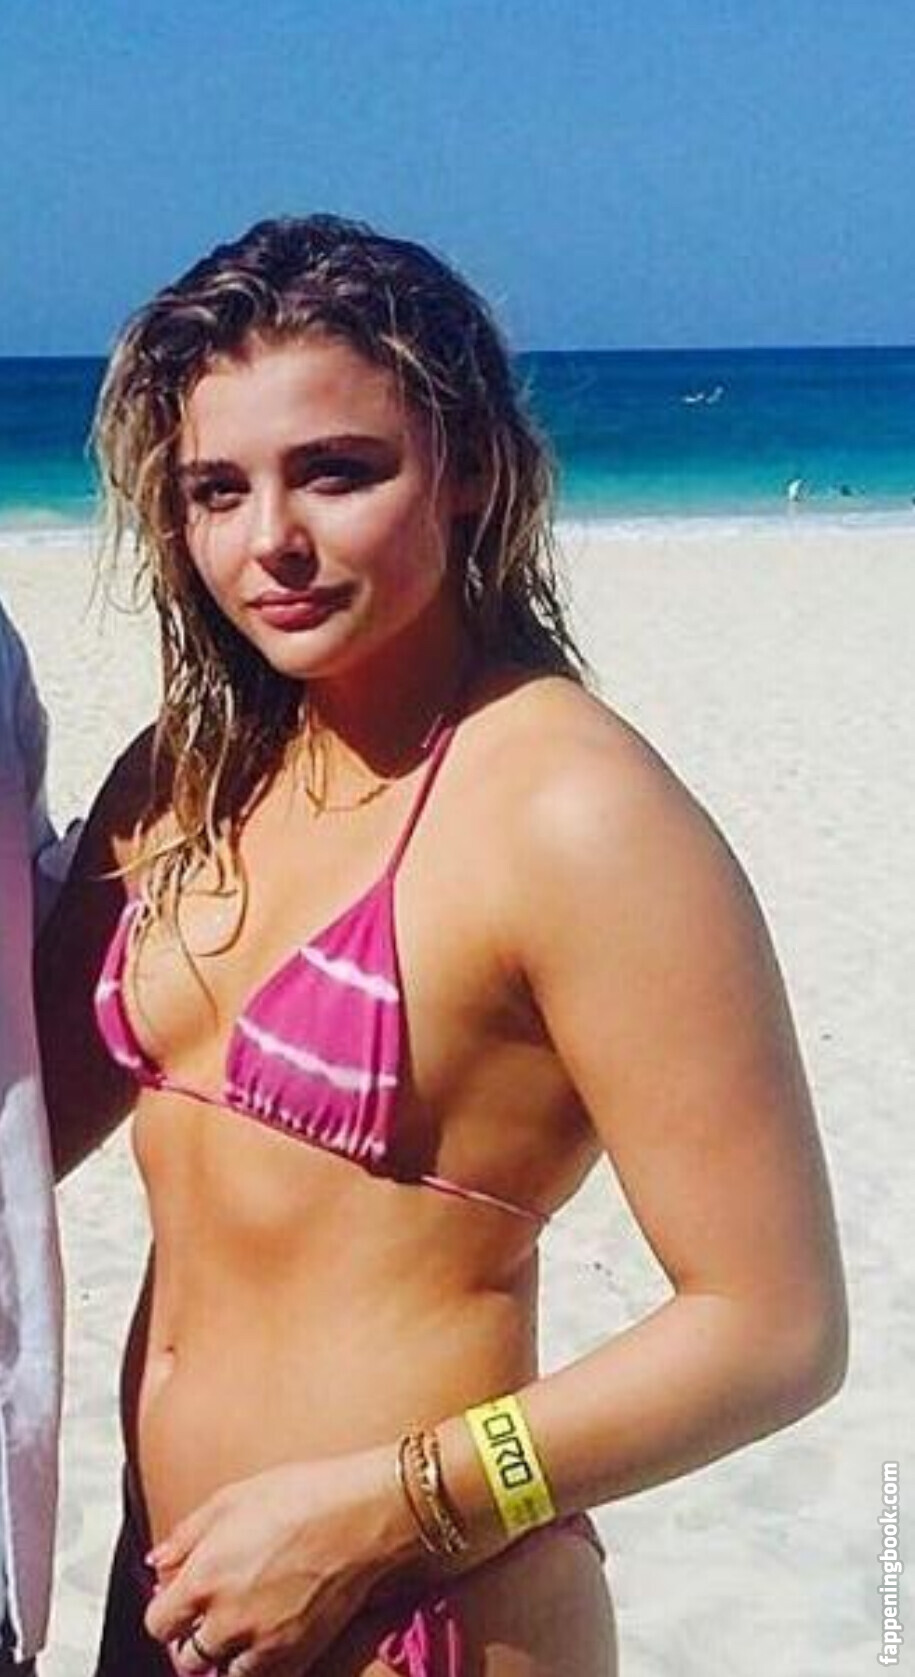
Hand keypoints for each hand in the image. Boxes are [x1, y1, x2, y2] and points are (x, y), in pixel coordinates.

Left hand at [144, 1449, 417, 1674]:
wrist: (360, 1514)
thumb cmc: (299, 1495)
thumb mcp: (232, 1499)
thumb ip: (187, 1535)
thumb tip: (157, 1561)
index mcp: (203, 1579)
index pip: (158, 1624)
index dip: (167, 1611)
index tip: (181, 1599)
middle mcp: (226, 1620)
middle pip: (187, 1657)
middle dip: (193, 1638)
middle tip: (211, 1615)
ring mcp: (262, 1644)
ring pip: (223, 1675)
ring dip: (225, 1656)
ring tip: (241, 1628)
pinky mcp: (297, 1657)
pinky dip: (258, 1666)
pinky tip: (268, 1637)